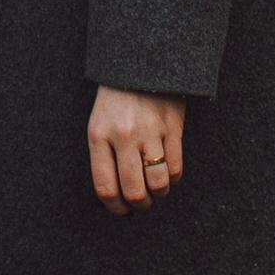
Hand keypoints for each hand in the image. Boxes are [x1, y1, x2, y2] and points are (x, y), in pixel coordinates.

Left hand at [88, 87, 184, 212]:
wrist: (141, 63)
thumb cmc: (116, 101)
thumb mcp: (99, 125)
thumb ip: (105, 158)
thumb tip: (118, 196)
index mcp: (99, 136)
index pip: (105, 187)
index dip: (116, 208)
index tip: (122, 210)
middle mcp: (123, 136)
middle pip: (134, 191)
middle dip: (139, 204)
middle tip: (141, 202)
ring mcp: (149, 132)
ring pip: (158, 183)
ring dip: (158, 193)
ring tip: (155, 187)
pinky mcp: (173, 127)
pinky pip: (176, 168)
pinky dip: (173, 178)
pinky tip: (167, 171)